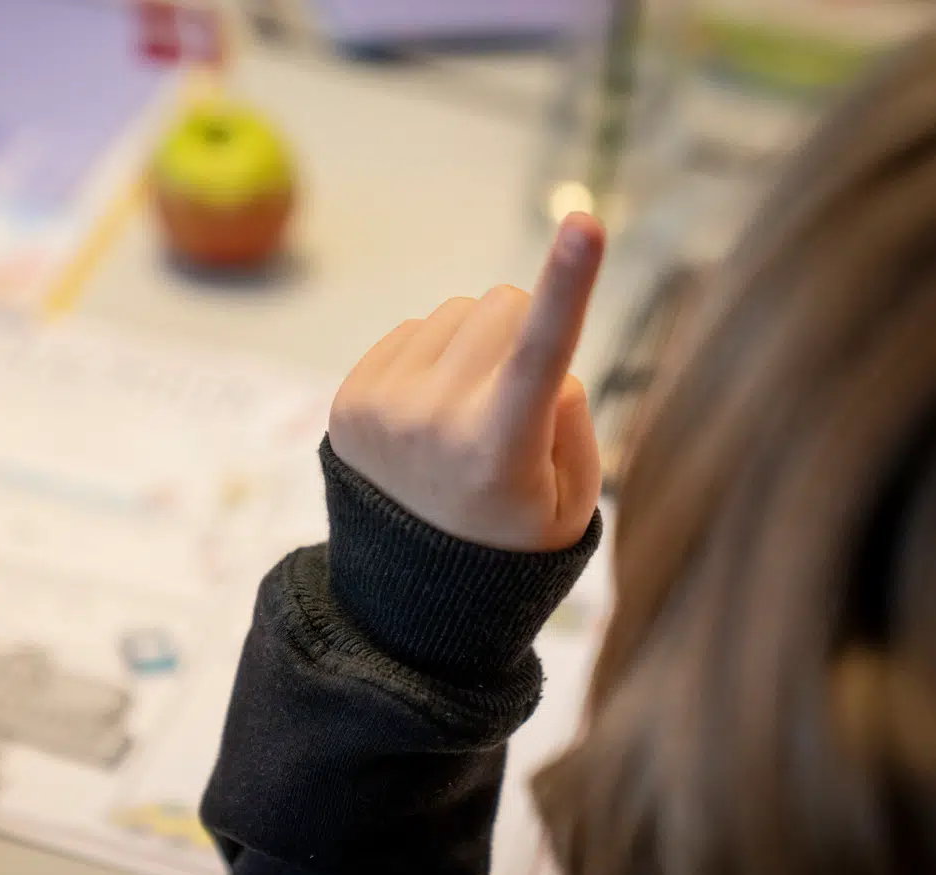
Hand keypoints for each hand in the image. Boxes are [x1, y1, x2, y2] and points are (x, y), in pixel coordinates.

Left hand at [328, 213, 605, 551]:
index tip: (585, 222)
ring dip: (476, 348)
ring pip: (457, 311)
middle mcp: (432, 424)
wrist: (412, 591)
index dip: (569, 284)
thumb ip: (570, 416)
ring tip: (467, 420)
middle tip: (513, 405)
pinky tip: (431, 415)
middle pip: (504, 303)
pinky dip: (435, 359)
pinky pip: (414, 329)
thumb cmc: (513, 538)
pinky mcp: (349, 398)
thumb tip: (532, 350)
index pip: (541, 353)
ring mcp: (382, 407)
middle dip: (524, 331)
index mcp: (499, 452)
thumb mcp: (572, 501)